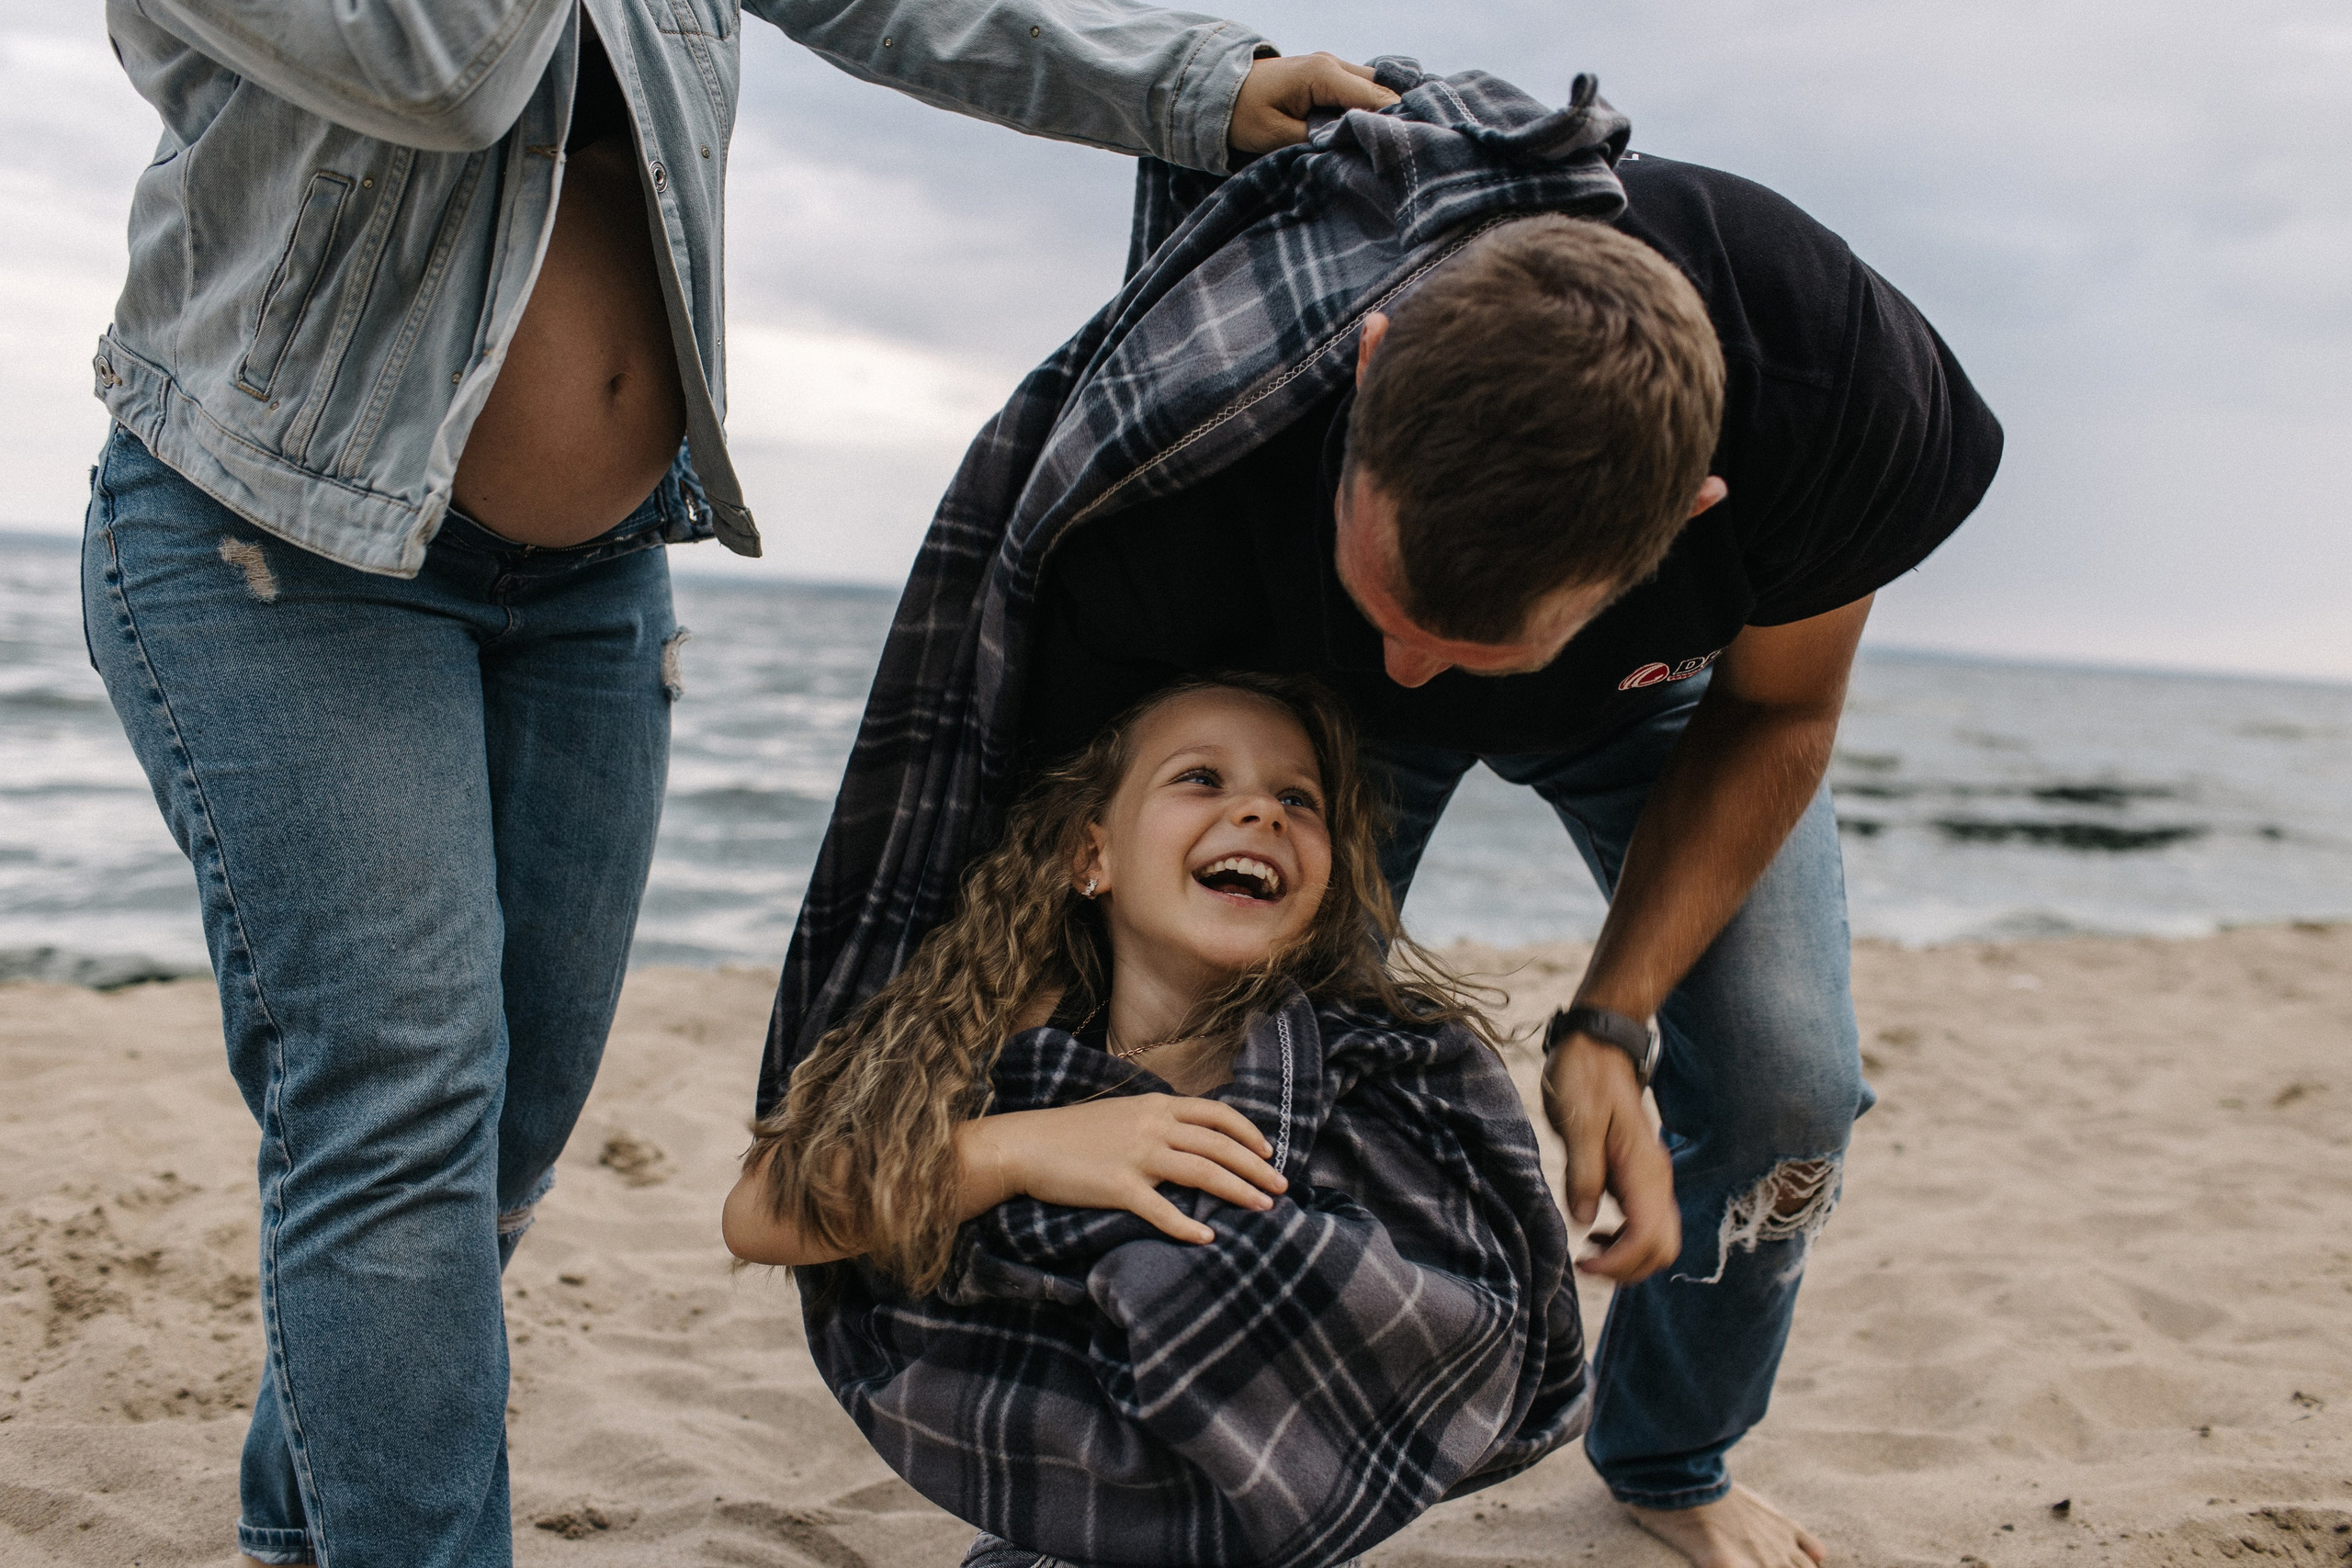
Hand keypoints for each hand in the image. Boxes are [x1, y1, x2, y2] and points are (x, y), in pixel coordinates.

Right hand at [969, 1095, 1286, 1243]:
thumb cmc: (1071, 1132)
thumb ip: (1156, 1121)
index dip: (1248, 1133)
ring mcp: (1137, 1156)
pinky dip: (1187, 1225)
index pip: (1216, 1114)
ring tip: (1264, 1207)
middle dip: (1256, 1166)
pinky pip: (1162, 1209)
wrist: (1026, 1145)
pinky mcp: (1119, 1187)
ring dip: (1238, 1191)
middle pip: (1219, 1145)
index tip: (1269, 1151)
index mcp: (1155, 1106)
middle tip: (1282, 1186)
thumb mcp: (1120, 1114)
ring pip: (1202, 1173)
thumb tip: (1189, 1136)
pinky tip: (1208, 1238)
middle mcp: (1152, 1126)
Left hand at [1228, 53, 1398, 158]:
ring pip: (1374, 88)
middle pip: (1382, 89)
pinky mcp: (1327, 76)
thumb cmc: (1241, 114)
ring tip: (1392, 145)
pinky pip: (1360, 90)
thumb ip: (1317, 141)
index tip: (1406, 151)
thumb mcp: (1276, 135)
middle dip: (1395, 118)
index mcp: (1323, 74)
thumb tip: (1352, 150)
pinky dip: (1369, 110)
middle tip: (1404, 151)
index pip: (1375, 98)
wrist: (1217, 90)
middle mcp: (1333, 64)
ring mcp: (1331, 66)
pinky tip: (1374, 133)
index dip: (1394, 123)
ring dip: (1382, 114)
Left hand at [1541, 1036, 1680, 1280]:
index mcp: (1644, 1169)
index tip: (1583, 1262)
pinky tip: (1598, 1230)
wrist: (1598, 1047)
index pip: (1648, 1238)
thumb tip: (1584, 1221)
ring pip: (1659, 1238)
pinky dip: (1628, 1240)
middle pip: (1663, 1248)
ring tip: (1590, 1254)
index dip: (1619, 1262)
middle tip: (1587, 1265)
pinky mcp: (1641, 1174)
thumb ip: (1583, 1174)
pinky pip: (1647, 1222)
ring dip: (1630, 1258)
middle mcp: (1657, 1178)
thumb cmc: (1584, 1078)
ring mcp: (1652, 1177)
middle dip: (1629, 1269)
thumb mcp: (1577, 1123)